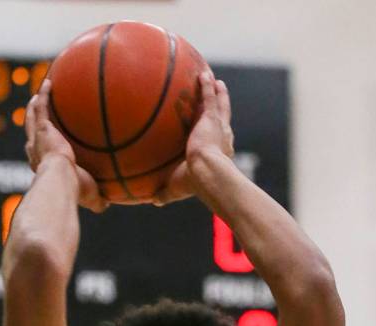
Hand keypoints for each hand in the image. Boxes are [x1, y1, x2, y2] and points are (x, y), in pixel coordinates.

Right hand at [24, 80, 108, 213]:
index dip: (39, 150)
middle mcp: (37, 151)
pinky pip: (43, 106)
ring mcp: (38, 138)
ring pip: (33, 118)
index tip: (42, 145)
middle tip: (35, 115)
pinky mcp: (43, 128)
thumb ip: (97, 200)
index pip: (38, 156)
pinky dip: (44, 95)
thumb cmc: (74, 191)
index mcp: (43, 167)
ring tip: (37, 97)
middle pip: (32, 134)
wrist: (62, 179)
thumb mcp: (88, 197)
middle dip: (32, 124)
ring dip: (34, 107)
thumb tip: (107, 204)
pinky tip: (49, 83)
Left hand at [151, 71, 234, 205]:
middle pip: (223, 119)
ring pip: (220, 105)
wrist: (208, 174)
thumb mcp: (177, 189)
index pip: (218, 141)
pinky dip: (207, 85)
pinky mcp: (212, 118)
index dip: (217, 135)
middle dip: (222, 108)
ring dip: (217, 93)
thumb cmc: (196, 184)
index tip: (213, 129)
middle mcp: (223, 138)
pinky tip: (203, 74)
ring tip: (215, 81)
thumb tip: (152, 200)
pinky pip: (209, 97)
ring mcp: (219, 127)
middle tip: (220, 98)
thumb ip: (165, 193)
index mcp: (219, 154)